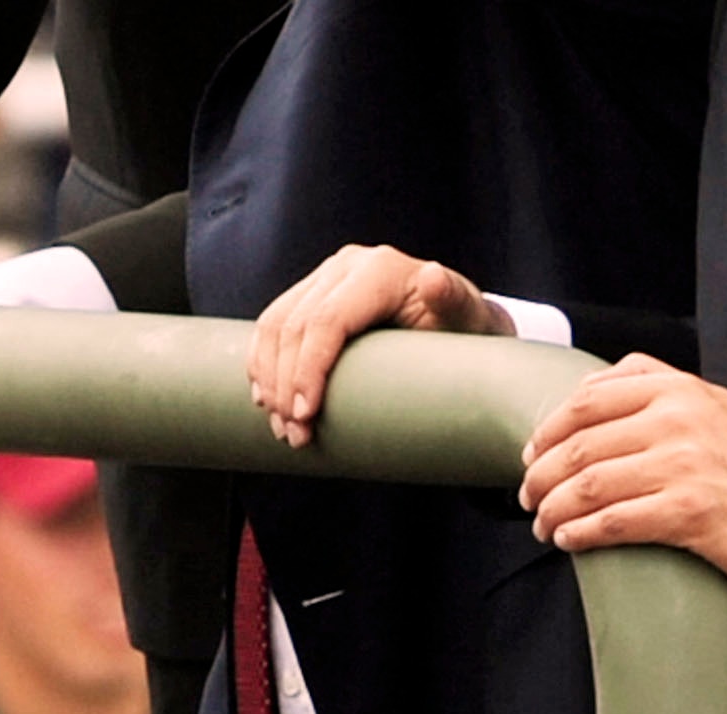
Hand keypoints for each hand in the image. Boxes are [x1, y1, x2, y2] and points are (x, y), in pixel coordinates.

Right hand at [244, 244, 503, 447]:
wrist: (450, 327)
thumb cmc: (459, 331)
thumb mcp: (464, 317)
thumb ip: (452, 298)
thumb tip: (431, 277)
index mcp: (379, 269)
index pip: (326, 320)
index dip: (307, 370)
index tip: (306, 415)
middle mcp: (346, 266)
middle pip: (293, 327)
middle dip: (285, 387)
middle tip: (294, 433)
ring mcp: (322, 279)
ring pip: (272, 329)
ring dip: (268, 383)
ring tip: (283, 426)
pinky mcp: (307, 295)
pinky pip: (268, 329)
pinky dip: (261, 367)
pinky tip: (267, 399)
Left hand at [517, 354, 726, 584]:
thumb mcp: (709, 406)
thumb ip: (655, 388)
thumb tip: (587, 390)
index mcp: (679, 390)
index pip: (589, 401)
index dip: (547, 431)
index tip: (531, 455)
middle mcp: (680, 421)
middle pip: (580, 446)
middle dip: (540, 477)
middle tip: (528, 497)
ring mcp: (684, 465)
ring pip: (589, 485)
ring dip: (553, 509)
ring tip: (543, 523)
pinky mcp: (687, 511)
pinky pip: (612, 521)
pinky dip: (579, 532)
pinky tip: (567, 539)